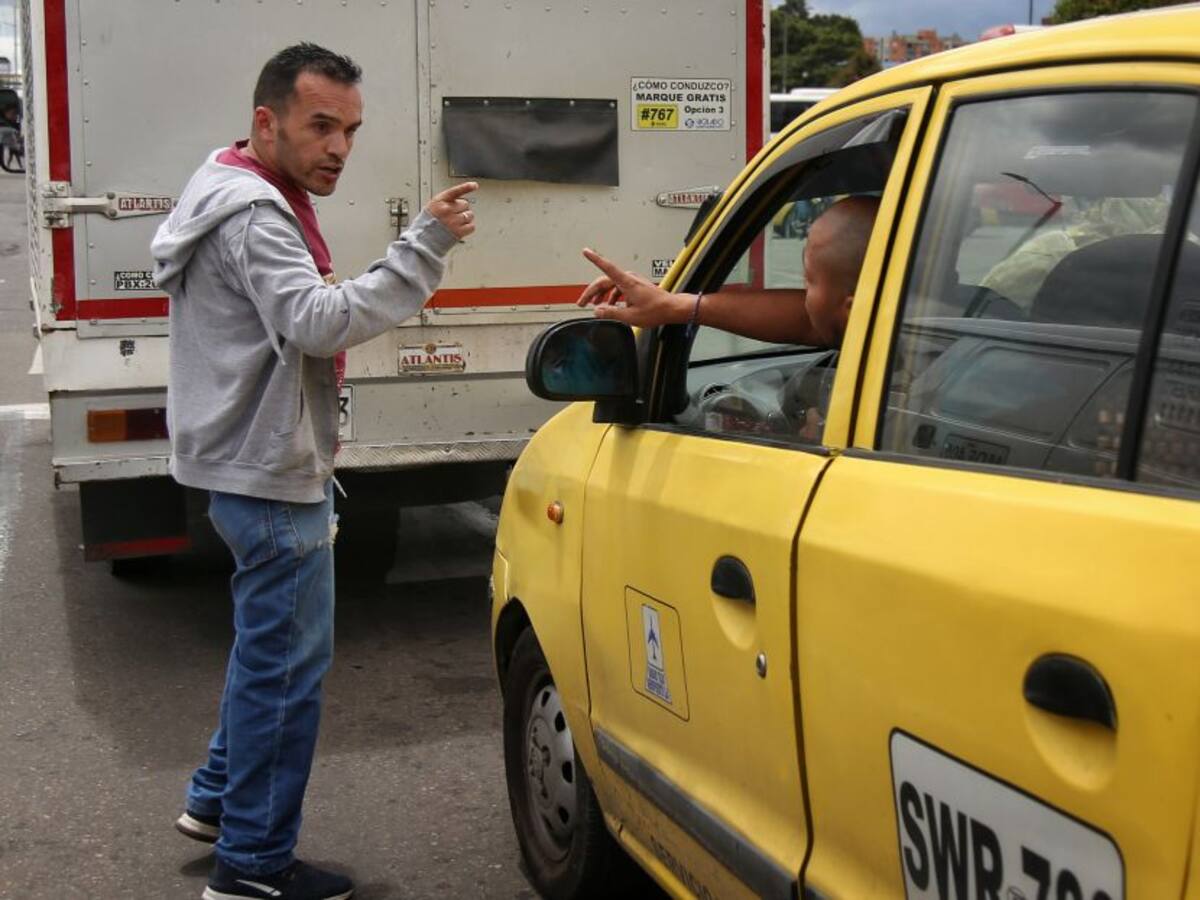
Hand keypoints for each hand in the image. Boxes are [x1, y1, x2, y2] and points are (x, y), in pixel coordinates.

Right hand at [427, 182, 478, 238]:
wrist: (423, 241)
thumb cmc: (426, 225)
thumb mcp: (431, 208)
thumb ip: (444, 203)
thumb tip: (459, 202)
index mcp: (439, 201)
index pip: (455, 191)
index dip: (466, 187)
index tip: (475, 185)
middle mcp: (447, 209)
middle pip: (465, 204)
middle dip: (461, 209)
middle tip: (454, 215)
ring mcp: (454, 220)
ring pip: (470, 215)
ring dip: (465, 219)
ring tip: (456, 223)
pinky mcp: (459, 231)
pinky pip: (472, 226)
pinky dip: (468, 228)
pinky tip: (460, 229)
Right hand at [577, 248, 692, 327]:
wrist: (671, 308)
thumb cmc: (656, 310)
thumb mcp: (630, 316)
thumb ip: (611, 313)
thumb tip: (598, 311)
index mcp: (626, 282)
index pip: (607, 267)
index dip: (595, 259)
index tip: (586, 251)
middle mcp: (629, 279)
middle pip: (604, 281)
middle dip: (592, 292)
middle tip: (583, 302)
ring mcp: (633, 282)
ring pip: (611, 285)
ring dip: (602, 295)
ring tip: (596, 306)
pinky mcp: (636, 286)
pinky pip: (619, 289)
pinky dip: (612, 297)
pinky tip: (611, 306)